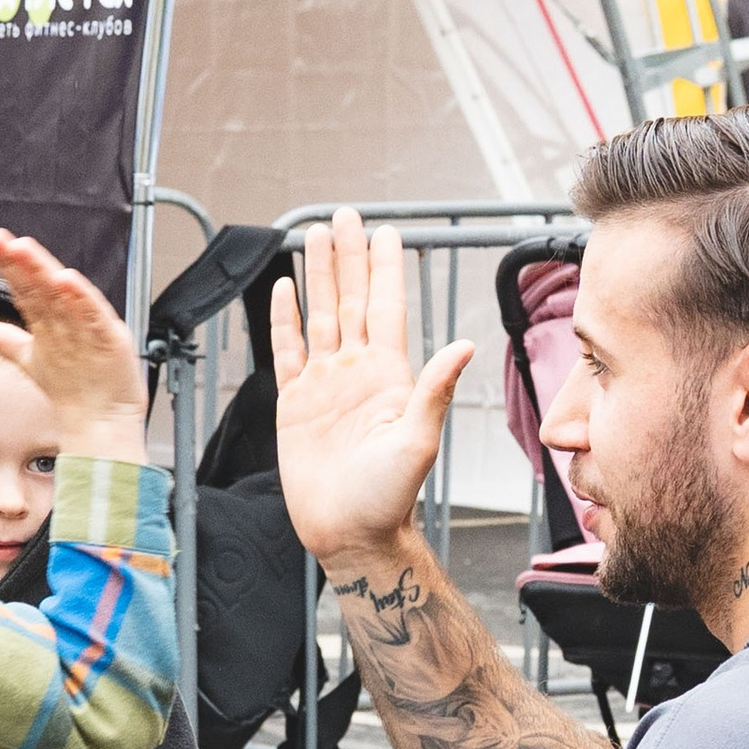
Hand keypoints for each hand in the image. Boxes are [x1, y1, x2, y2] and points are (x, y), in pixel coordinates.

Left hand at [0, 231, 146, 458]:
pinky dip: (81, 297)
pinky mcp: (108, 338)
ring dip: (43, 269)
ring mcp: (87, 324)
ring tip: (23, 248)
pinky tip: (66, 280)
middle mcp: (66, 315)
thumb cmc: (72, 385)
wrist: (103, 420)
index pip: (23, 284)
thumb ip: (0, 340)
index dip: (5, 264)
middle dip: (18, 259)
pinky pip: (92, 315)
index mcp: (48, 316)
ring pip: (61, 292)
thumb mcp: (28, 358)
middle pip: (39, 281)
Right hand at [271, 205, 474, 567]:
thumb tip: (463, 345)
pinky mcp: (294, 405)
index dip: (385, 270)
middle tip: (344, 215)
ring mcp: (324, 385)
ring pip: (320, 316)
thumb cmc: (389, 497)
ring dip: (318, 276)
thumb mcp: (418, 441)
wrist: (350, 533)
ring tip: (314, 237)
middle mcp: (356, 372)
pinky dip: (284, 320)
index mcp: (388, 374)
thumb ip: (434, 390)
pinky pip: (287, 352)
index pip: (386, 307)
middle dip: (348, 257)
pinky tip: (284, 290)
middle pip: (351, 299)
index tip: (385, 232)